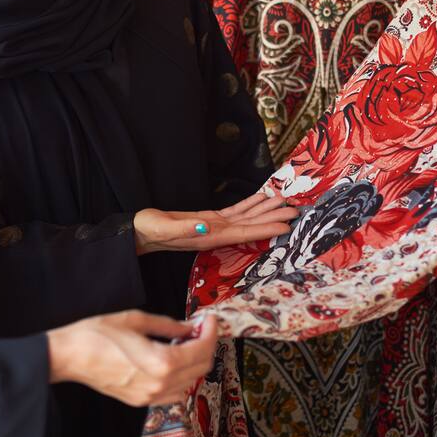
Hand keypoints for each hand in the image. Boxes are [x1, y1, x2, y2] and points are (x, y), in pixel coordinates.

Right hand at [45, 310, 217, 405]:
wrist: (70, 356)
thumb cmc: (98, 333)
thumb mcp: (136, 320)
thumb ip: (168, 325)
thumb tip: (189, 327)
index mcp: (162, 362)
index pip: (201, 349)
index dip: (211, 332)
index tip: (210, 319)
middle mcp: (161, 384)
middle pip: (200, 368)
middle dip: (206, 346)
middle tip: (202, 328)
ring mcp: (151, 396)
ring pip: (189, 382)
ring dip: (195, 362)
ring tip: (188, 341)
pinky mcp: (141, 401)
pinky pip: (173, 392)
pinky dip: (181, 376)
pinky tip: (173, 359)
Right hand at [133, 190, 297, 254]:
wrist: (141, 232)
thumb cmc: (150, 230)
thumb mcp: (164, 228)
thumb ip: (185, 228)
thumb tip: (205, 227)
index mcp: (209, 237)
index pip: (244, 233)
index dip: (266, 229)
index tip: (286, 226)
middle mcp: (216, 233)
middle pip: (250, 225)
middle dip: (273, 218)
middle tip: (296, 211)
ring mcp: (214, 227)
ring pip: (245, 218)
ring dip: (264, 210)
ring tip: (284, 202)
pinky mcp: (209, 219)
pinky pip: (234, 212)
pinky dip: (248, 205)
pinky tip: (260, 199)